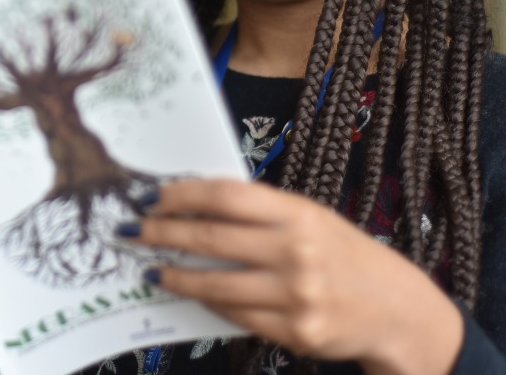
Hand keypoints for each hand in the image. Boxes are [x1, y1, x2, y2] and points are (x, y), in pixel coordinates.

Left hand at [123, 179, 462, 374]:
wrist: (395, 307)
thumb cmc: (342, 252)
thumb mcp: (308, 216)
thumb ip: (259, 211)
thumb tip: (195, 202)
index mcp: (296, 211)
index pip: (225, 196)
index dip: (181, 195)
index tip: (150, 197)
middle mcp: (295, 250)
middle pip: (212, 239)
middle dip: (163, 234)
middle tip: (132, 232)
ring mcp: (296, 295)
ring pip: (217, 285)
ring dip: (176, 276)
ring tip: (152, 270)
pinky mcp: (296, 332)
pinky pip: (236, 316)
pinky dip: (208, 303)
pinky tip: (191, 293)